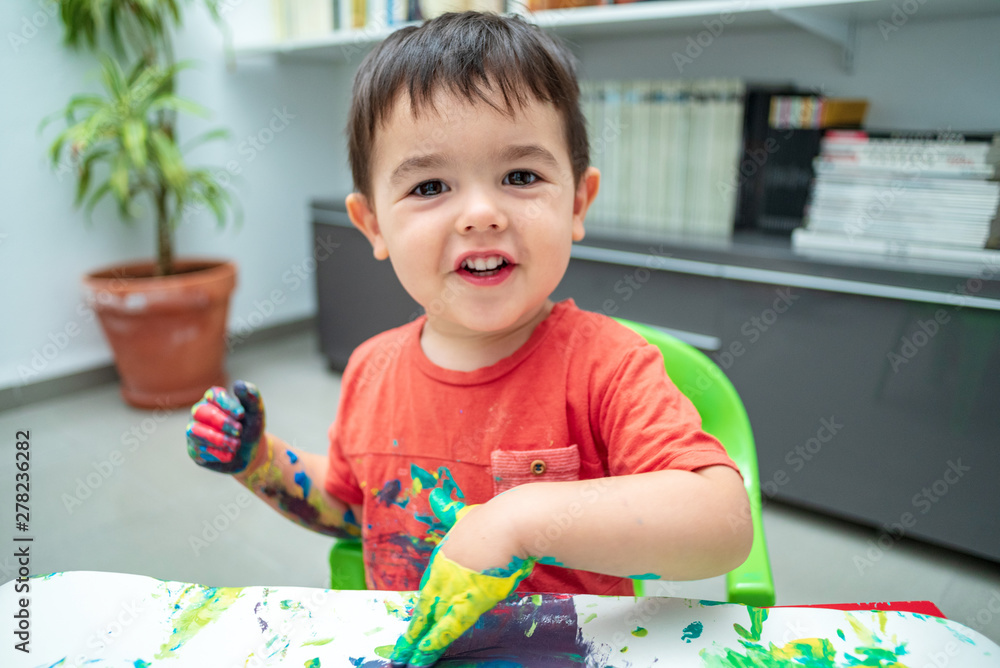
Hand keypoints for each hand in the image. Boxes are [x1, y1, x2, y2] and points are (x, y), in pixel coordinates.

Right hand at [186, 380, 264, 473]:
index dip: (226, 404)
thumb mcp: (256, 411)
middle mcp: (199, 413)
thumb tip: (238, 385)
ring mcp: (194, 432)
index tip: (241, 414)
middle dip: (221, 422)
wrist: (251, 451)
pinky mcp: (193, 451)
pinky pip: (197, 451)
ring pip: (195, 432)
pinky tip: (231, 454)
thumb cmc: (250, 426)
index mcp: (213, 399)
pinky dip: (217, 453)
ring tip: (236, 444)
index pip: (213, 395)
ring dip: (218, 439)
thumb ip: (251, 396)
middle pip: (200, 412)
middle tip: (239, 431)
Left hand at [389, 490, 534, 666]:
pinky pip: (448, 629)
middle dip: (413, 631)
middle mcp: (443, 573)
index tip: (416, 619)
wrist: (511, 523)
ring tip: (405, 662)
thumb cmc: (494, 518)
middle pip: (424, 607)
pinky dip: (434, 644)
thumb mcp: (464, 513)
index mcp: (442, 555)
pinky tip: (422, 659)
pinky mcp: (470, 602)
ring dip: (418, 645)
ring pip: (431, 622)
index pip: (429, 586)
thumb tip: (435, 496)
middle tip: (399, 651)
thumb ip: (448, 510)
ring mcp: (454, 588)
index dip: (423, 605)